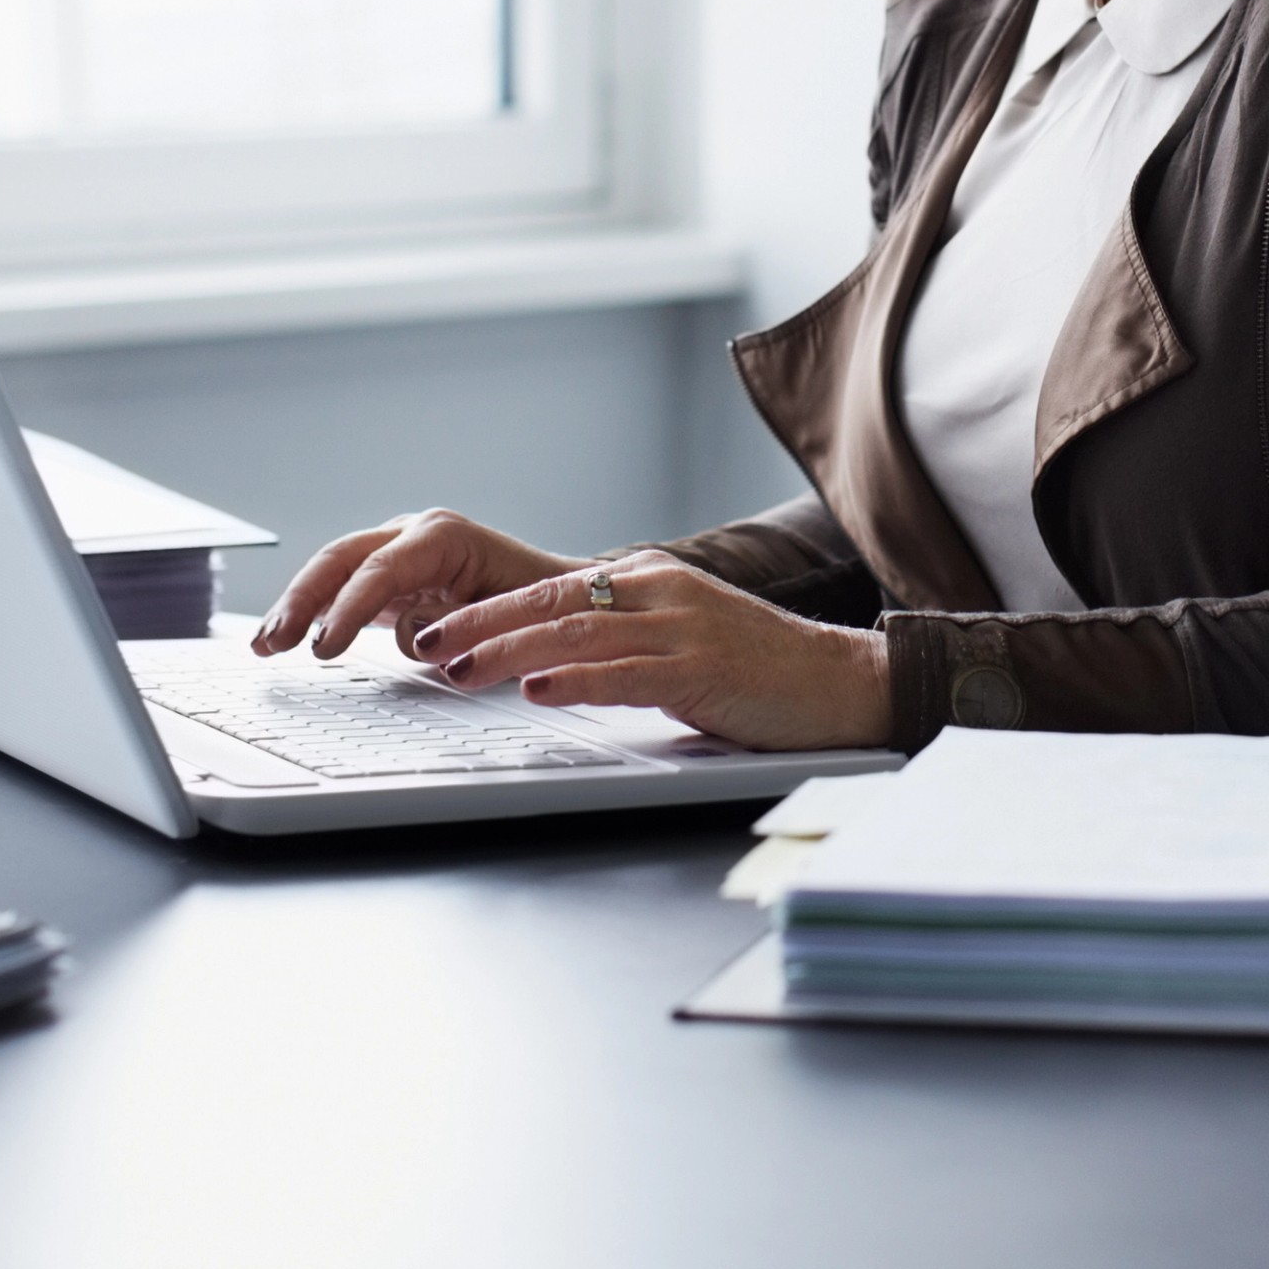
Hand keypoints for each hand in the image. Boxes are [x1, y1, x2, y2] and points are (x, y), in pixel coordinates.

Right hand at [251, 509, 581, 663]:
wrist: (559, 595)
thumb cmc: (541, 604)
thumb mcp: (509, 616)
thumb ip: (462, 624)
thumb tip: (419, 639)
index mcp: (444, 537)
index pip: (381, 570)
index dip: (346, 609)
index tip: (324, 647)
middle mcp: (414, 535)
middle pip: (343, 560)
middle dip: (304, 600)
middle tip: (275, 643)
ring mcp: (399, 553)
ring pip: (334, 571)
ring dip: (297, 605)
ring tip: (263, 644)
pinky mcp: (392, 579)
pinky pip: (343, 589)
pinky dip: (312, 612)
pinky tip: (282, 637)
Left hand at [409, 550, 891, 751]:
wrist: (839, 681)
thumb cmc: (759, 670)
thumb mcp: (683, 639)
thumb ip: (622, 642)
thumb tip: (546, 665)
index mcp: (652, 579)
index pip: (553, 587)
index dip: (489, 608)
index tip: (440, 628)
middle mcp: (662, 592)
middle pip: (552, 601)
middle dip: (481, 625)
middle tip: (428, 645)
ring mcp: (683, 629)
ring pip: (576, 632)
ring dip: (509, 653)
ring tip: (460, 670)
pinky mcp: (703, 670)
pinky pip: (625, 672)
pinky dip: (574, 680)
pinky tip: (538, 689)